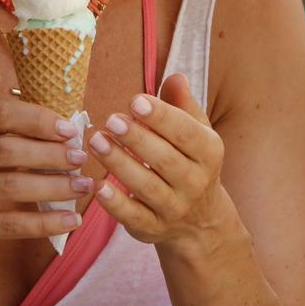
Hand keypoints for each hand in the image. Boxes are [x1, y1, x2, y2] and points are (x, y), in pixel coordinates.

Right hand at [0, 98, 89, 252]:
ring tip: (83, 186)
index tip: (70, 130)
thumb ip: (1, 130)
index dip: (39, 120)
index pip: (0, 114)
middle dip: (51, 154)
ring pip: (11, 186)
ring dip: (55, 186)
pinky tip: (70, 220)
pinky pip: (9, 224)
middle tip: (81, 158)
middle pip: (8, 149)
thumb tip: (63, 128)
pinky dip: (44, 222)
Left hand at [89, 73, 236, 248]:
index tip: (136, 100)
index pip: (186, 133)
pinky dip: (116, 204)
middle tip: (111, 120)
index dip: (161, 117)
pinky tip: (98, 186)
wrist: (200, 221)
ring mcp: (175, 208)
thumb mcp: (195, 133)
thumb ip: (182, 106)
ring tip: (96, 141)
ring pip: (146, 186)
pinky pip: (133, 217)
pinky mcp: (153, 228)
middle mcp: (196, 182)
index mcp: (209, 153)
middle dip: (137, 139)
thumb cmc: (190, 163)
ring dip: (119, 164)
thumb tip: (175, 77)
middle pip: (165, 160)